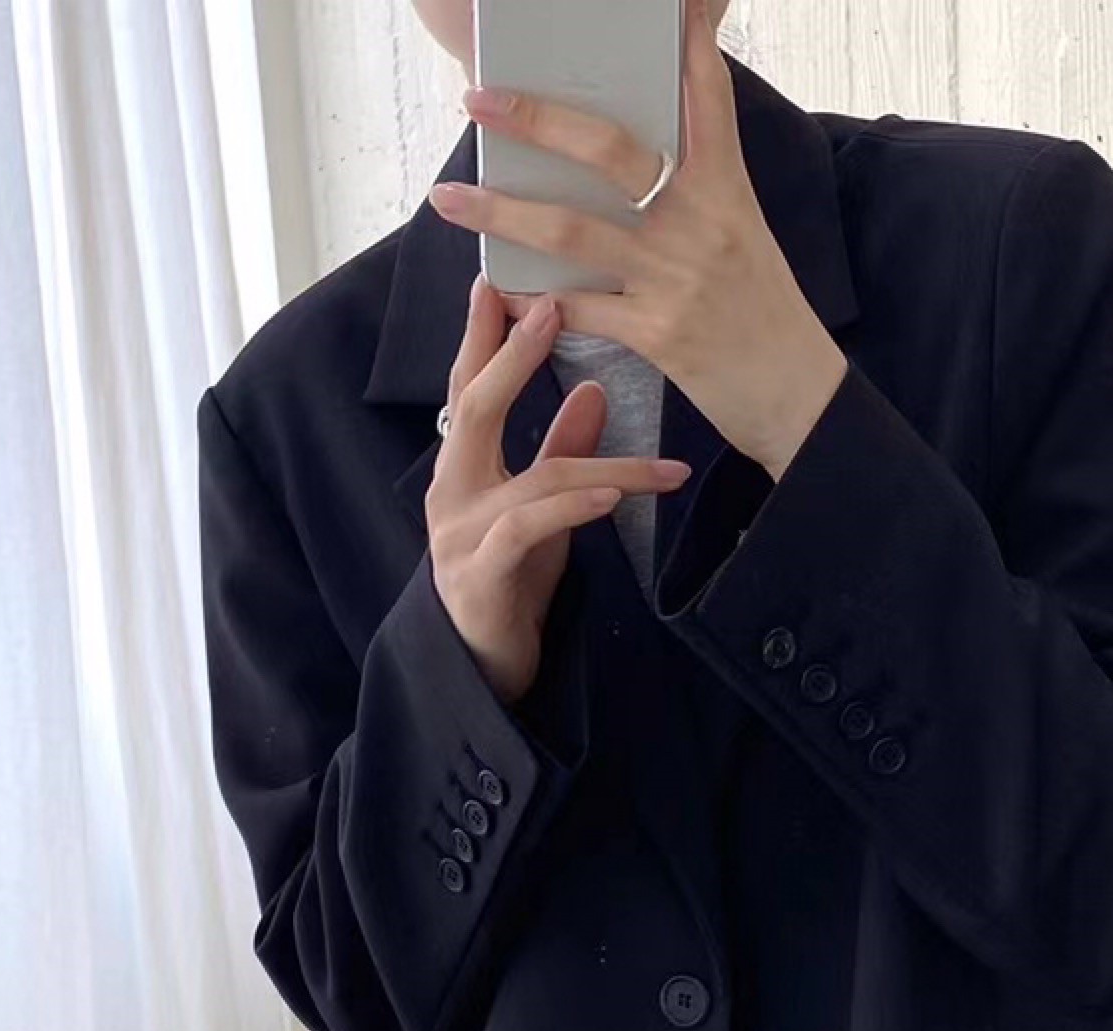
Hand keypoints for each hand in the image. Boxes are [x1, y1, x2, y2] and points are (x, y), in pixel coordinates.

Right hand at [427, 273, 692, 704]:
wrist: (481, 669)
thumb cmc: (509, 585)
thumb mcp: (543, 511)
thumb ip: (560, 451)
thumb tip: (595, 390)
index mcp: (463, 468)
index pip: (470, 387)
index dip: (484, 335)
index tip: (500, 280)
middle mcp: (452, 491)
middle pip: (475, 406)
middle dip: (512, 356)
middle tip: (550, 305)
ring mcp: (462, 533)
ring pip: (533, 477)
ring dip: (602, 460)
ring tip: (659, 459)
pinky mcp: (484, 574)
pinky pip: (531, 528)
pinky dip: (576, 506)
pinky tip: (614, 492)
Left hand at [432, 0, 846, 479]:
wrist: (799, 395)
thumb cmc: (765, 311)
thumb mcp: (743, 231)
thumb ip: (697, 185)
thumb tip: (644, 160)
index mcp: (725, 185)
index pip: (703, 93)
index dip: (682, 39)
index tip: (662, 3)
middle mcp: (699, 220)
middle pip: (608, 150)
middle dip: (535, 120)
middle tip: (478, 101)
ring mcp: (676, 277)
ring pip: (572, 231)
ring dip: (501, 214)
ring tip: (449, 199)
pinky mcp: (659, 335)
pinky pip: (577, 311)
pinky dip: (531, 304)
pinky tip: (498, 292)